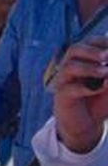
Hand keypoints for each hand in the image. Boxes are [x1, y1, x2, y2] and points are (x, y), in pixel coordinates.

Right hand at [52, 37, 107, 153]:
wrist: (87, 123)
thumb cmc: (101, 100)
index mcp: (83, 60)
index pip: (88, 42)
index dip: (101, 41)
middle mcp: (71, 67)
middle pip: (74, 50)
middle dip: (92, 51)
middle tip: (107, 55)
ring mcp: (64, 82)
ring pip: (68, 67)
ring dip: (88, 68)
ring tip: (105, 72)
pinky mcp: (62, 97)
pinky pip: (69, 89)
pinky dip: (85, 88)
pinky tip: (97, 90)